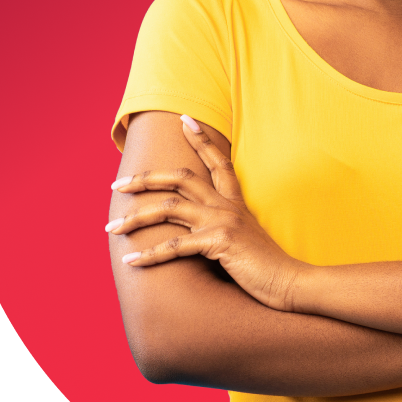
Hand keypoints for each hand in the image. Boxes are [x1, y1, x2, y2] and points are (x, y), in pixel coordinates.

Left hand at [108, 115, 307, 312]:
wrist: (290, 282)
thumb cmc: (267, 266)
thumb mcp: (245, 238)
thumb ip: (224, 228)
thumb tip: (199, 231)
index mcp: (235, 202)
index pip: (218, 162)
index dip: (202, 139)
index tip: (185, 119)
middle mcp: (227, 206)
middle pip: (181, 177)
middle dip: (145, 178)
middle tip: (118, 184)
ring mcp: (222, 221)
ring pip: (168, 208)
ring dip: (135, 218)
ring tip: (111, 228)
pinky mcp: (219, 242)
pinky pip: (175, 246)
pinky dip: (150, 254)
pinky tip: (131, 261)